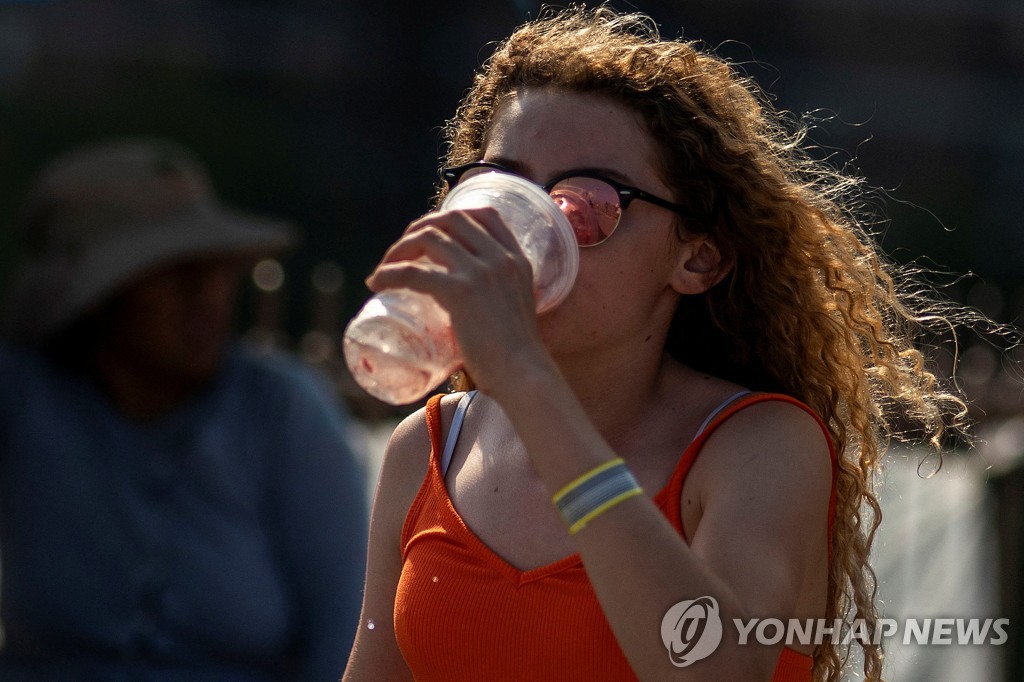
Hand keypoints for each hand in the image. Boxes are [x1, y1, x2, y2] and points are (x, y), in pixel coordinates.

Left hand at [365, 207, 554, 395]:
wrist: (524, 377)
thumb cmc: (519, 360)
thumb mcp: (517, 315)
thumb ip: (499, 303)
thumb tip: (474, 317)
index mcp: (517, 260)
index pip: (485, 214)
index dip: (452, 217)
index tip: (432, 234)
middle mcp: (500, 258)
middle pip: (450, 219)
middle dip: (419, 228)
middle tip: (401, 253)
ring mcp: (480, 272)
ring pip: (428, 238)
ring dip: (399, 249)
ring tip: (384, 270)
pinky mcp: (460, 291)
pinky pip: (413, 271)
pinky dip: (389, 273)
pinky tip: (377, 283)